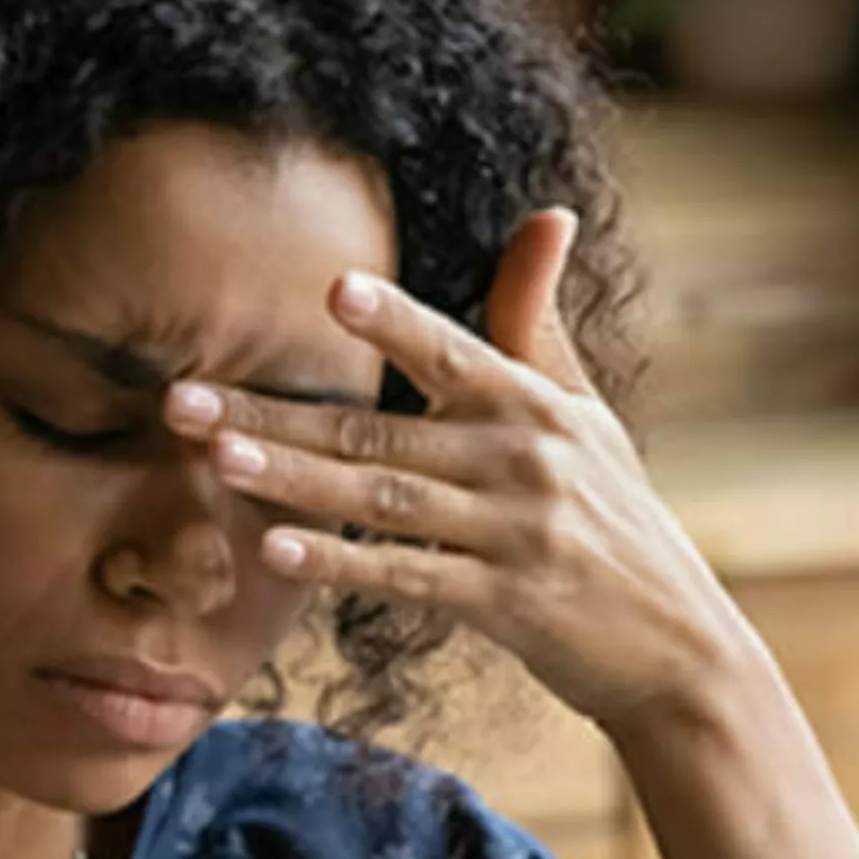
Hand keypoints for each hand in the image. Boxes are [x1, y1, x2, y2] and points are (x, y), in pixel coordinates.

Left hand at [163, 210, 762, 737]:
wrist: (676, 645)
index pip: (452, 349)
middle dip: (274, 414)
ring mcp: (514, 533)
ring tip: (215, 460)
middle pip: (379, 430)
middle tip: (181, 400)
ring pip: (383, 499)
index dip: (394, 320)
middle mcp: (523, 459)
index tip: (328, 290)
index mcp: (533, 406)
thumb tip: (546, 214)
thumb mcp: (586, 416)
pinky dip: (342, 564)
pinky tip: (277, 551)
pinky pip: (407, 578)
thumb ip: (536, 327)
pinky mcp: (504, 604)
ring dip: (294, 479)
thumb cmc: (614, 522)